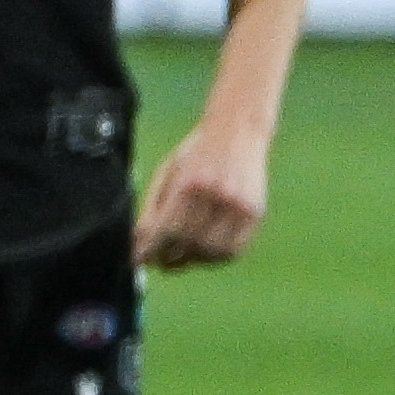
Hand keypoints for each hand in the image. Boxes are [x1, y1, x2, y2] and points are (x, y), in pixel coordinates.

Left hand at [134, 122, 270, 270]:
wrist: (237, 131)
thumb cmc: (195, 154)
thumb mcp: (166, 173)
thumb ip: (152, 209)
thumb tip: (138, 244)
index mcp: (189, 184)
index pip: (166, 230)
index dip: (150, 251)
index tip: (139, 260)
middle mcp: (216, 196)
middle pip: (189, 244)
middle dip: (169, 259)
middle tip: (159, 263)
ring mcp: (239, 205)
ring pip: (212, 252)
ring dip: (193, 261)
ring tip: (181, 258)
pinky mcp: (256, 212)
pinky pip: (234, 249)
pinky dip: (216, 258)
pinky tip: (204, 254)